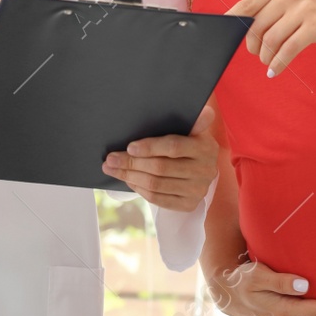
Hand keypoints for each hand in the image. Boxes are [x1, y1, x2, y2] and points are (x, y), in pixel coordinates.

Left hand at [102, 102, 217, 211]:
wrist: (202, 170)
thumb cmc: (189, 144)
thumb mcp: (192, 130)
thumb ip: (193, 120)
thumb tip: (202, 111)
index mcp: (205, 146)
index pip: (173, 147)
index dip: (150, 147)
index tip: (129, 147)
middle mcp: (205, 170)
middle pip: (160, 168)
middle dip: (131, 163)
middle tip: (111, 159)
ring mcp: (197, 189)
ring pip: (156, 185)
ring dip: (130, 176)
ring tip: (113, 169)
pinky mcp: (189, 204)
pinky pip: (158, 199)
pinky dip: (139, 189)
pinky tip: (128, 180)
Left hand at [227, 0, 315, 77]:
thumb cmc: (310, 18)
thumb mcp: (287, 7)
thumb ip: (264, 12)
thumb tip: (234, 28)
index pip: (247, 4)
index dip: (233, 21)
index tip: (224, 34)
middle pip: (257, 25)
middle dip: (253, 45)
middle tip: (257, 54)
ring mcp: (303, 7)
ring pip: (271, 39)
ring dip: (266, 56)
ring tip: (268, 62)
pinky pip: (288, 49)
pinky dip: (278, 63)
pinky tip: (274, 71)